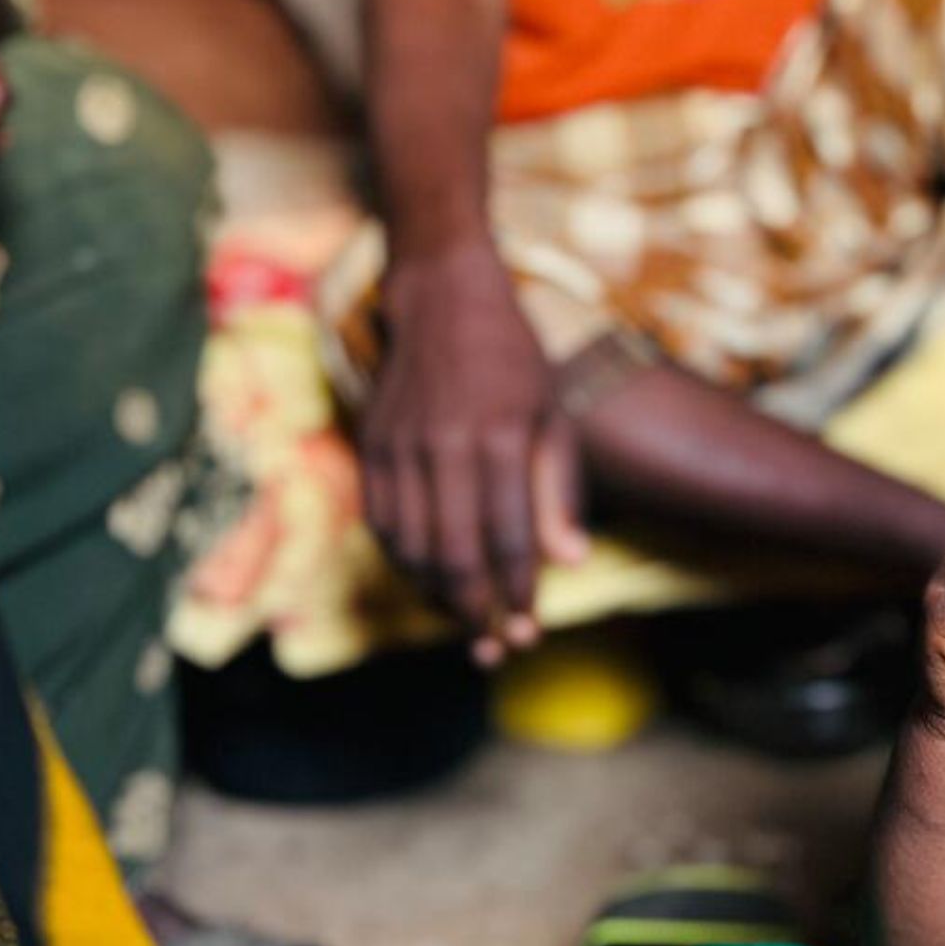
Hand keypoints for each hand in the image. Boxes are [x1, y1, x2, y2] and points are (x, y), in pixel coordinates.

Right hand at [361, 241, 587, 662]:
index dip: (519, 593)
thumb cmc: (512, 358)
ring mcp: (400, 447)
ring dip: (438, 596)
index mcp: (498, 437)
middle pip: (455, 554)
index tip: (530, 629)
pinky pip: (382, 524)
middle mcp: (444, 445)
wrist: (442, 297)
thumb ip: (557, 490)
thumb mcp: (551, 414)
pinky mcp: (372, 446)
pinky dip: (405, 563)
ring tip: (467, 623)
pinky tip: (430, 580)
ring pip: (412, 547)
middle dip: (477, 612)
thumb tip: (573, 562)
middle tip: (496, 648)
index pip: (510, 538)